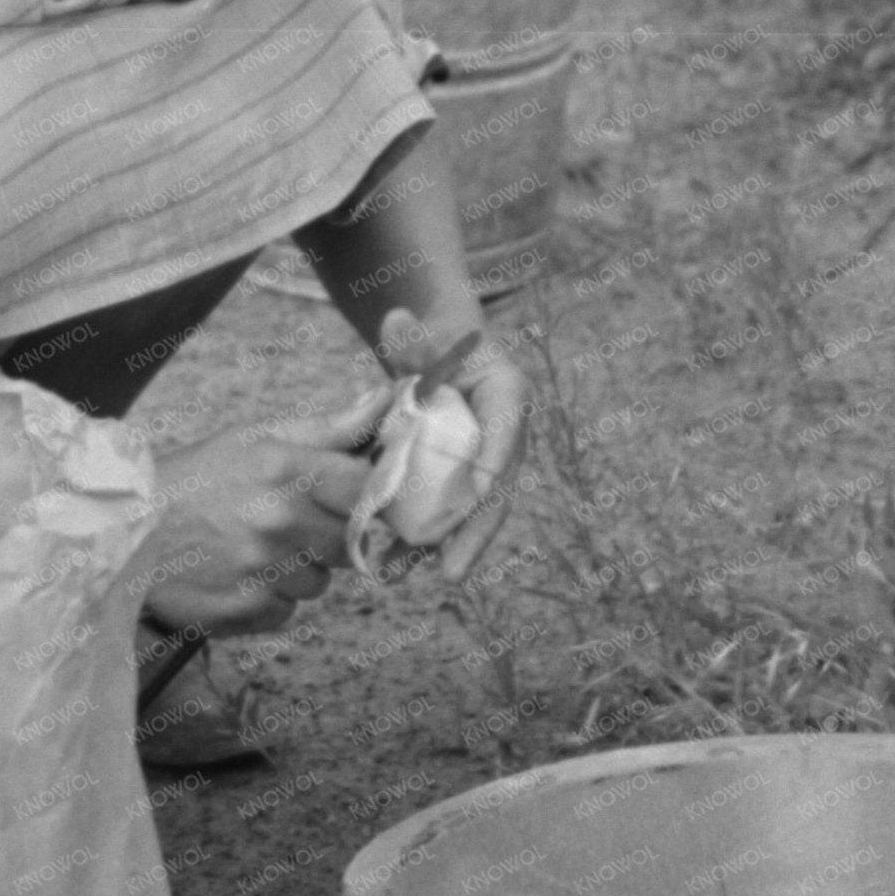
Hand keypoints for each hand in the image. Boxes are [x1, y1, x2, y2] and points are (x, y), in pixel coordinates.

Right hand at [137, 384, 389, 638]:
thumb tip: (386, 402)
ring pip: (319, 582)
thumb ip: (327, 428)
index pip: (364, 488)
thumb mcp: (253, 437)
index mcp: (285, 469)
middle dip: (326, 535)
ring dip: (297, 570)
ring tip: (252, 549)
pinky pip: (287, 611)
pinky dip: (270, 599)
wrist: (121, 533)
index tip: (343, 497)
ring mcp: (264, 570)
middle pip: (349, 542)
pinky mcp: (248, 611)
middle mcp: (279, 521)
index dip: (361, 495)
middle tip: (285, 523)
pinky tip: (237, 577)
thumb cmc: (192, 480)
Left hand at [373, 308, 531, 579]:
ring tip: (402, 575)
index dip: (492, 464)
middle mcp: (502, 438)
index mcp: (507, 397)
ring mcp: (480, 466)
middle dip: (472, 535)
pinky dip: (416, 537)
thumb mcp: (424, 333)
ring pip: (464, 513)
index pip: (505, 431)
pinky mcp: (453, 482)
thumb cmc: (434, 340)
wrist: (434, 357)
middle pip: (491, 491)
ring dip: (436, 547)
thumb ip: (411, 334)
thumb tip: (393, 321)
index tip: (480, 495)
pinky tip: (387, 563)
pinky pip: (439, 513)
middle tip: (451, 574)